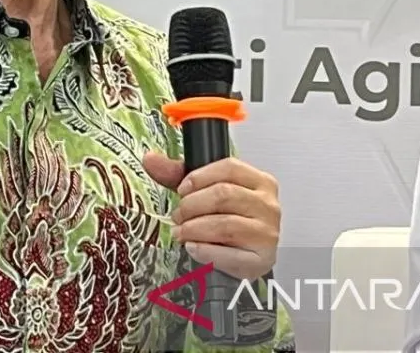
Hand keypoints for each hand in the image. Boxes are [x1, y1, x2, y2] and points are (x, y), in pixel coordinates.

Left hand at [143, 152, 279, 280]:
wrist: (246, 256)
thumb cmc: (228, 219)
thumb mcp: (205, 191)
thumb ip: (178, 174)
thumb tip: (151, 159)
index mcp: (260, 182)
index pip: (230, 168)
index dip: (199, 177)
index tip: (182, 190)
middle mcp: (268, 205)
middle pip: (224, 195)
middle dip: (192, 205)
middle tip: (178, 215)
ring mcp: (267, 233)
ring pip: (224, 225)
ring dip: (194, 229)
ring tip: (182, 232)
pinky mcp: (261, 260)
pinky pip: (228, 254)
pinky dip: (204, 251)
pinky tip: (193, 247)